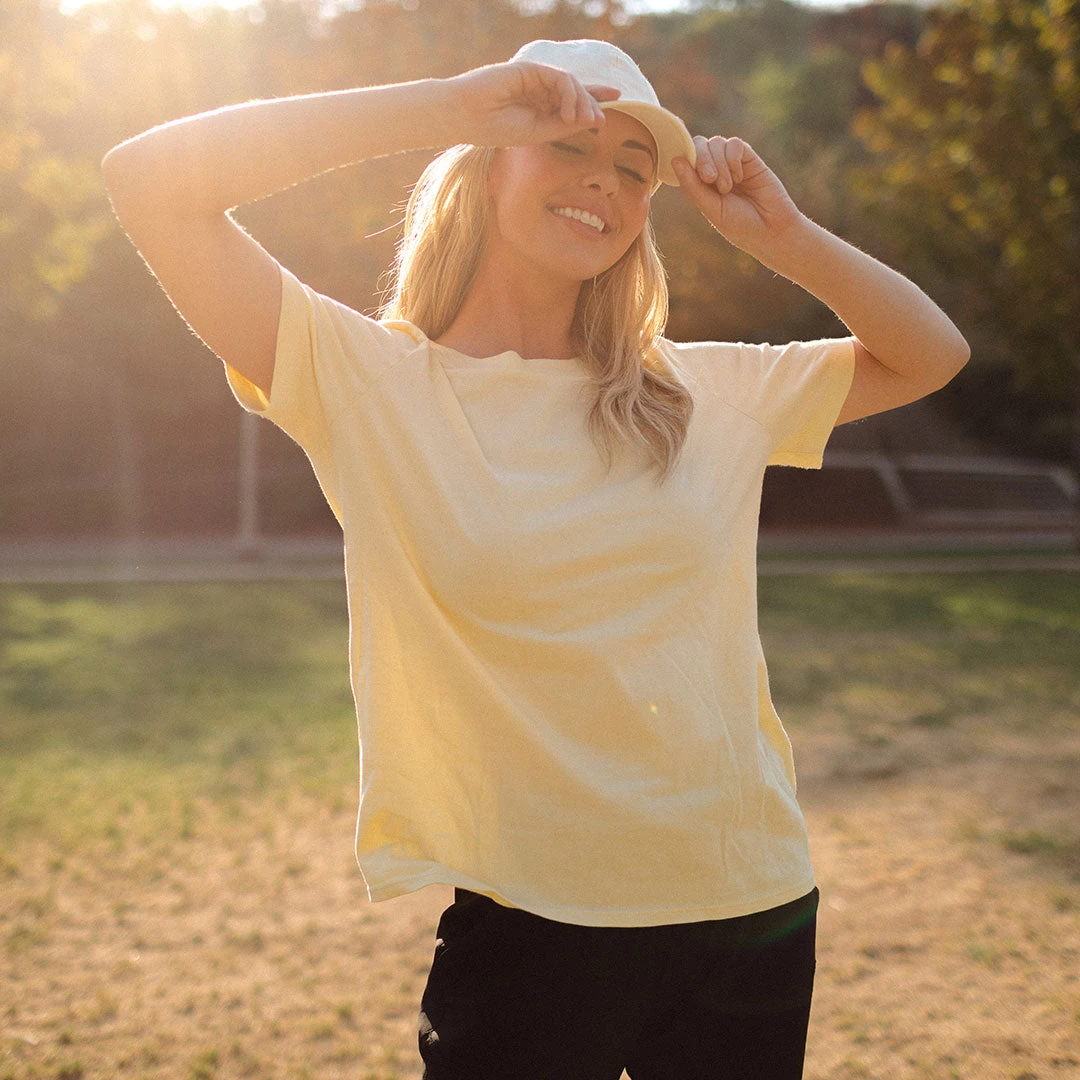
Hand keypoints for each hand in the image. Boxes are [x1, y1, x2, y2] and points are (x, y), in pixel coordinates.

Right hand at [446, 61, 620, 148]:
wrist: (468, 117)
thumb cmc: (496, 128)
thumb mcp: (538, 132)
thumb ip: (564, 123)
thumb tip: (595, 118)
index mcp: (540, 104)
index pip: (572, 98)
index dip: (595, 97)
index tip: (617, 98)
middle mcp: (540, 88)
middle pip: (576, 89)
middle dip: (593, 102)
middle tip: (602, 120)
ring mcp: (535, 77)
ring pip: (571, 84)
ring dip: (582, 103)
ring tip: (583, 120)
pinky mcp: (531, 69)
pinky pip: (559, 79)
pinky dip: (569, 95)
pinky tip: (569, 113)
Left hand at [672, 135, 803, 259]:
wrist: (771, 230)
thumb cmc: (739, 226)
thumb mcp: (711, 208)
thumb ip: (693, 186)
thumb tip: (675, 160)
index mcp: (701, 184)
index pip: (686, 159)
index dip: (686, 160)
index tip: (691, 173)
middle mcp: (715, 170)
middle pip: (699, 145)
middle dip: (701, 159)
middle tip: (710, 179)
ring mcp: (732, 163)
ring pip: (716, 143)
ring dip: (719, 164)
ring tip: (727, 187)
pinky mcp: (750, 158)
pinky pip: (735, 144)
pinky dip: (733, 159)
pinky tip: (740, 178)